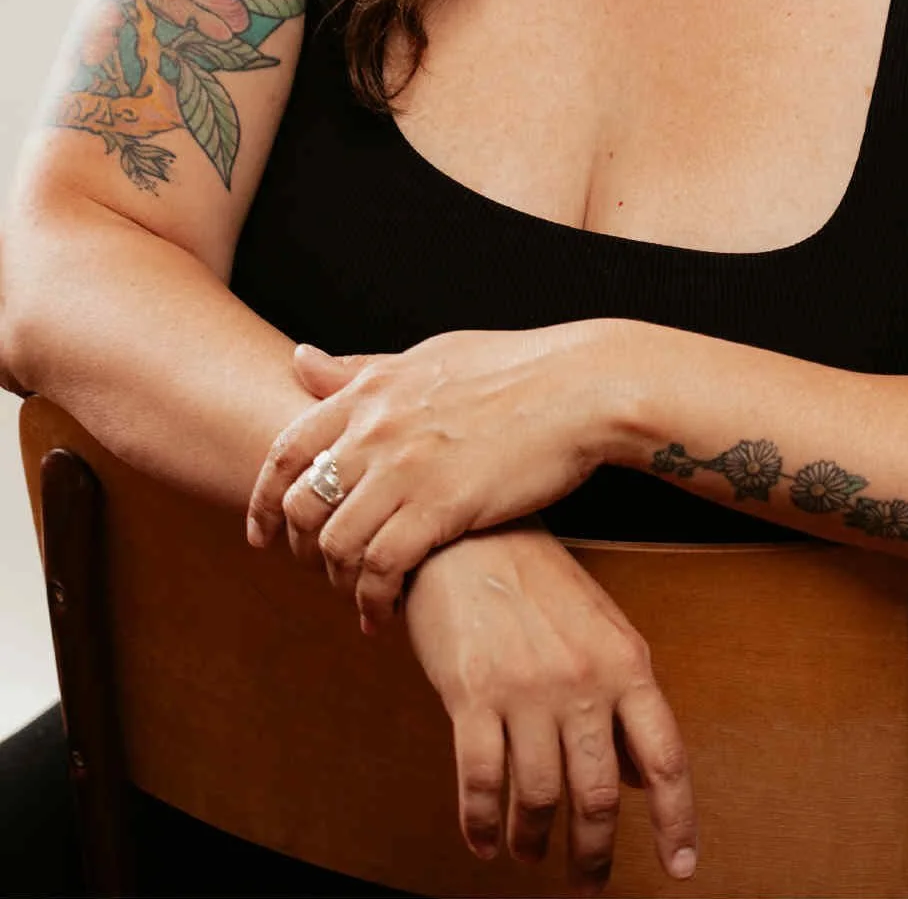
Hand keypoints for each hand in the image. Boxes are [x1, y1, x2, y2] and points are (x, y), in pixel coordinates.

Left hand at [245, 322, 627, 625]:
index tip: (261, 536)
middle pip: (299, 505)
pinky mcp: (441, 506)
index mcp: (370, 390)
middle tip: (319, 575)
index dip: (262, 501)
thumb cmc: (516, 368)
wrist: (582, 387)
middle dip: (298, 551)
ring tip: (359, 599)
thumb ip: (361, 369)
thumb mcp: (427, 357)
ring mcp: (405, 468)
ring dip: (338, 583)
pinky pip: (381, 568)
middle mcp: (375, 428)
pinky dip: (373, 600)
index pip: (285, 452)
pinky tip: (385, 615)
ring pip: (334, 544)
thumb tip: (299, 359)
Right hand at [404, 526, 697, 894]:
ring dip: (532, 840)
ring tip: (528, 852)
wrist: (468, 535)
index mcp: (626, 662)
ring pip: (538, 798)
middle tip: (588, 885)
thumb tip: (640, 778)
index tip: (682, 867)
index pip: (664, 758)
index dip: (676, 820)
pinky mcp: (472, 694)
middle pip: (597, 796)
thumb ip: (625, 701)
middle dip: (593, 855)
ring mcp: (527, 689)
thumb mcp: (600, 630)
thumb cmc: (537, 582)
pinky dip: (482, 824)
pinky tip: (484, 840)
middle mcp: (583, 680)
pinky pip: (482, 783)